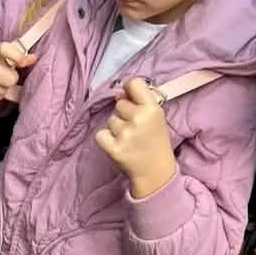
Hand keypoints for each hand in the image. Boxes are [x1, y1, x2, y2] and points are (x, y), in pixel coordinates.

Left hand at [94, 78, 175, 198]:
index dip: (128, 88)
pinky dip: (105, 139)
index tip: (129, 96)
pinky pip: (100, 135)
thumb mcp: (155, 116)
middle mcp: (138, 118)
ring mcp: (125, 134)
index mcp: (151, 108)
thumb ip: (139, 101)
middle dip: (123, 113)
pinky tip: (116, 144)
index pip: (133, 83)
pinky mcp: (113, 149)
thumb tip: (119, 92)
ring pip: (110, 120)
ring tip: (128, 138)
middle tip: (133, 128)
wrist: (154, 170)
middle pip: (119, 104)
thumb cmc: (154, 140)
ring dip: (115, 128)